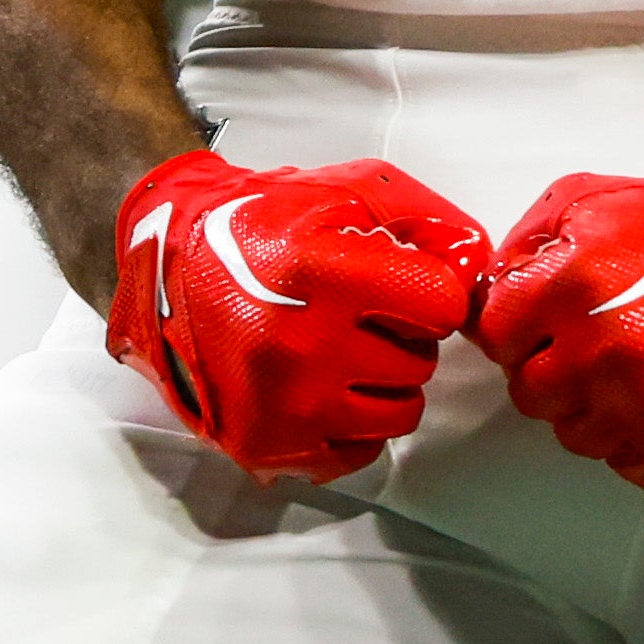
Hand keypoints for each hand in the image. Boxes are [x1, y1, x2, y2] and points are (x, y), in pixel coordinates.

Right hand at [105, 150, 489, 483]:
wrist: (165, 266)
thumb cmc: (257, 225)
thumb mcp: (343, 191)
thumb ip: (424, 217)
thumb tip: (479, 261)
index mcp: (321, 275)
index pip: (441, 306)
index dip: (431, 292)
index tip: (408, 286)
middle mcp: (302, 347)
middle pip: (420, 362)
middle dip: (403, 336)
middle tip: (361, 315)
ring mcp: (285, 405)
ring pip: (399, 413)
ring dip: (384, 383)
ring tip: (342, 349)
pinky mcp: (268, 446)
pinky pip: (358, 452)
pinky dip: (351, 423)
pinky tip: (322, 386)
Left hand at [475, 165, 643, 492]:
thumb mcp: (597, 197)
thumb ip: (531, 239)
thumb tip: (495, 285)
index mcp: (578, 287)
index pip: (494, 334)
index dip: (511, 324)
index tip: (532, 319)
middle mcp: (607, 354)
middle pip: (529, 393)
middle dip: (546, 367)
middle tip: (580, 342)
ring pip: (574, 434)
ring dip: (588, 405)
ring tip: (625, 366)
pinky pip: (625, 460)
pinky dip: (632, 436)